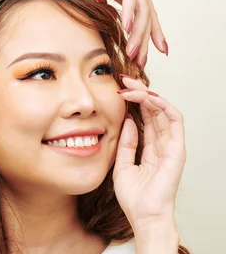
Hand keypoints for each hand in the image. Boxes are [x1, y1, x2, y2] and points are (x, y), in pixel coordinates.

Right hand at [57, 0, 167, 66]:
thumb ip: (109, 3)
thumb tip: (112, 24)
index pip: (148, 12)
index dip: (153, 33)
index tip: (157, 53)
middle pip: (148, 13)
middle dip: (146, 40)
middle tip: (141, 61)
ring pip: (142, 8)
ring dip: (138, 33)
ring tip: (132, 52)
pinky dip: (130, 13)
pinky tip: (127, 28)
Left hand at [112, 76, 185, 229]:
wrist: (143, 216)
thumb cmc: (134, 198)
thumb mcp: (122, 164)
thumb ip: (126, 142)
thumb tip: (128, 118)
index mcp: (151, 147)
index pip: (145, 116)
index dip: (134, 100)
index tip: (119, 88)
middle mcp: (163, 143)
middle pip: (154, 109)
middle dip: (139, 91)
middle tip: (124, 79)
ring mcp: (171, 145)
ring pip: (164, 109)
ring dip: (148, 94)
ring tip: (132, 86)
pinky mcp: (177, 148)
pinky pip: (174, 120)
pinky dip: (162, 104)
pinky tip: (148, 97)